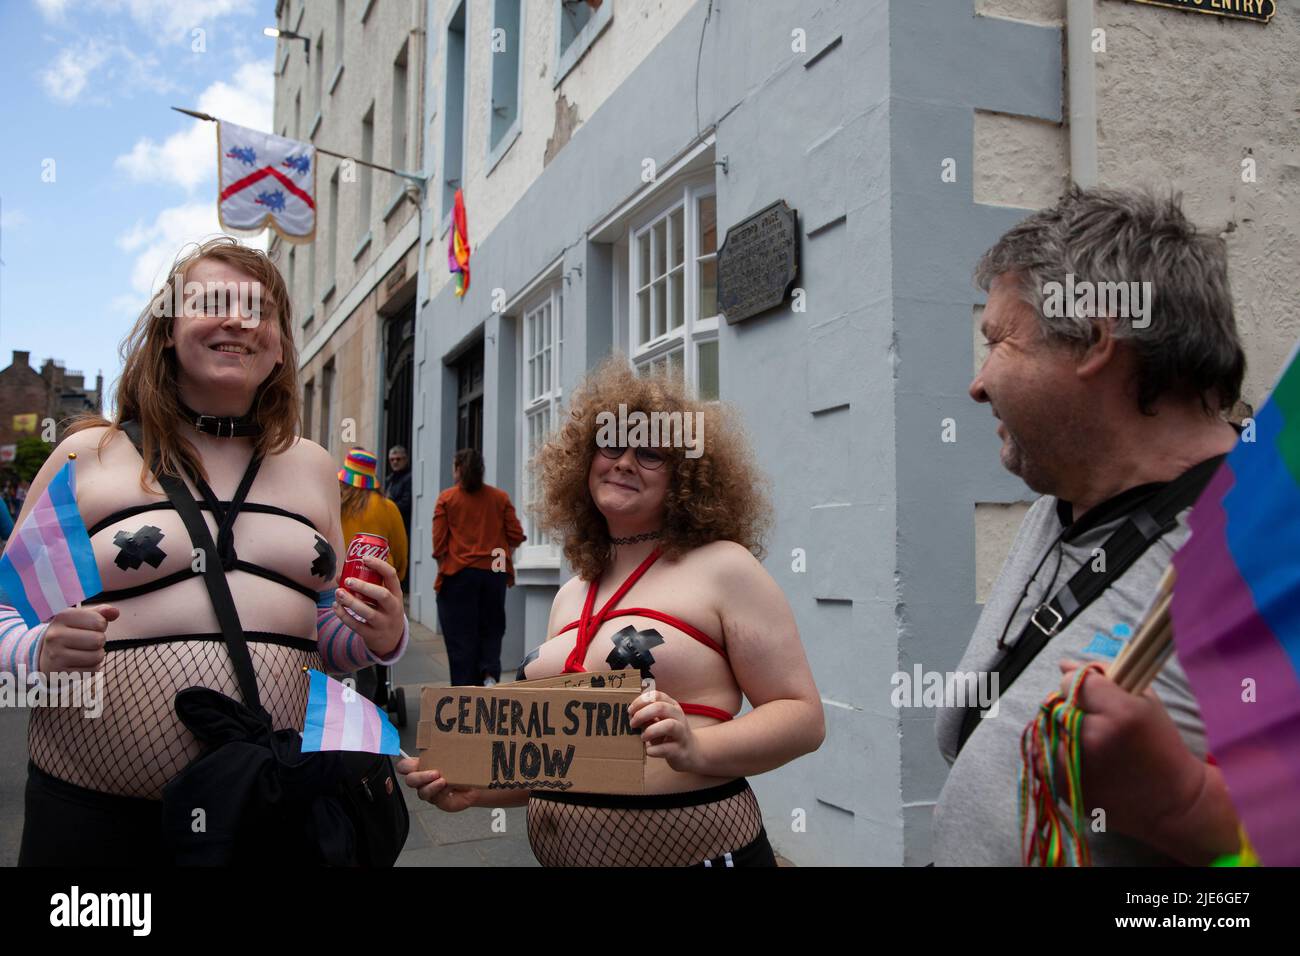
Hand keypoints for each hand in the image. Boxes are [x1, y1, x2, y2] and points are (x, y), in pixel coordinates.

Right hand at [37, 605, 118, 672]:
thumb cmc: (71, 633)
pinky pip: (92, 671)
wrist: (47, 656)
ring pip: (97, 656)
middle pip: (99, 640)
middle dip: (99, 641)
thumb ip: (101, 613)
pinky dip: (92, 667)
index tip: (89, 627)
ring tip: (84, 652)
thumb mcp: (82, 618)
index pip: (99, 622)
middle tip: (87, 641)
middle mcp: (55, 635)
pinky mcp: (60, 673)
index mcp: (62, 617)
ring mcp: (56, 655)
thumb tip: (115, 612)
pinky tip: (80, 663)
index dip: (101, 625)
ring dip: (97, 655)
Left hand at [334, 556, 403, 656]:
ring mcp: (384, 623)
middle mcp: (393, 608)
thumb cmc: (384, 611)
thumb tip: (339, 576)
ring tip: (338, 593)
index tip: (365, 558)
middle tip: (348, 580)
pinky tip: (336, 607)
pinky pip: (357, 626)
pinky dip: (344, 616)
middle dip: (364, 586)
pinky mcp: (373, 635)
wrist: (391, 639)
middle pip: (382, 595)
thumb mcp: (382, 598)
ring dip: (351, 602)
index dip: (379, 565)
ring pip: (368, 612)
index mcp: (396, 593)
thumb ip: (365, 585)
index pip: (391, 575)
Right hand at [396, 757, 475, 811]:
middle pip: (411, 780)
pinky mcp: (440, 801)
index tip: (412, 764)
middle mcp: (424, 780)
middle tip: (434, 772)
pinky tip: (450, 787)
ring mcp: (431, 792)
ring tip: (443, 780)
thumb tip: (439, 738)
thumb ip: (443, 750)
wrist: (475, 781)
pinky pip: (436, 799)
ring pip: (422, 792)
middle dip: (420, 776)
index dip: (404, 766)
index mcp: (423, 766)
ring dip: (431, 786)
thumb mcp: (452, 755)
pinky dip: (442, 792)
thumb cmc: (463, 767)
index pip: (405, 767)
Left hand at [629, 689, 698, 773]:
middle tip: (632, 724)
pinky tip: (648, 751)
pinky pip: (667, 748)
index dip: (640, 701)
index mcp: (672, 706)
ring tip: (642, 737)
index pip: (656, 696)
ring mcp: (681, 733)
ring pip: (669, 725)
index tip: (630, 710)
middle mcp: (678, 716)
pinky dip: (654, 750)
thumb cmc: (669, 734)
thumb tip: (630, 715)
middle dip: (642, 714)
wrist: (691, 751)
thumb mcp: (660, 720)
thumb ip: (647, 715)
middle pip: (661, 707)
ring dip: (651, 730)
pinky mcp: (680, 750)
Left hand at [1055, 660, 1205, 841]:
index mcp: (1120, 714)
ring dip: (1064, 730)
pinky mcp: (1063, 786)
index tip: (1097, 695)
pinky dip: (1059, 752)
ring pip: (1047, 728)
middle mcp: (1093, 738)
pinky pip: (1044, 754)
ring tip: (1094, 744)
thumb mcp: (1145, 701)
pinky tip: (1086, 760)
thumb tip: (1064, 664)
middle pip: (1058, 704)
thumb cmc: (1159, 746)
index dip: (1083, 684)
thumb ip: (1104, 676)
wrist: (1171, 803)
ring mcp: (1075, 765)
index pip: (1074, 681)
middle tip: (1097, 723)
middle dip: (1073, 707)